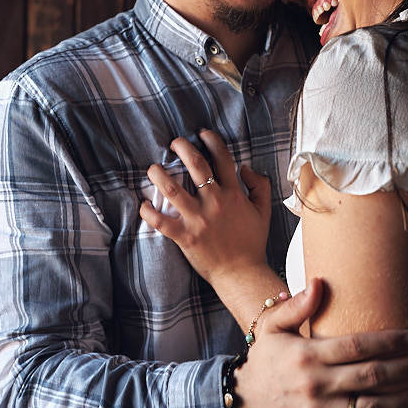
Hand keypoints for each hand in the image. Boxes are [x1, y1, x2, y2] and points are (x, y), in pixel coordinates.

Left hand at [140, 129, 271, 283]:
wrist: (242, 273)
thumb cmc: (252, 243)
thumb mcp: (263, 211)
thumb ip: (259, 186)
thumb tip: (245, 168)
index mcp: (233, 194)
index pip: (223, 159)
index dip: (212, 141)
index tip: (202, 133)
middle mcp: (215, 203)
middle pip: (196, 165)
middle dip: (182, 147)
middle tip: (174, 143)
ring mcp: (198, 220)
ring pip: (173, 189)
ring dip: (159, 174)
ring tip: (152, 168)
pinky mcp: (185, 237)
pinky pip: (161, 222)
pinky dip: (149, 212)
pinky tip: (143, 204)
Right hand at [234, 279, 407, 407]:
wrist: (243, 402)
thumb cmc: (265, 359)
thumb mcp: (272, 327)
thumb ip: (297, 306)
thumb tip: (320, 282)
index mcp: (307, 355)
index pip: (357, 347)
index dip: (390, 342)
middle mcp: (316, 385)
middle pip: (372, 376)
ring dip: (406, 400)